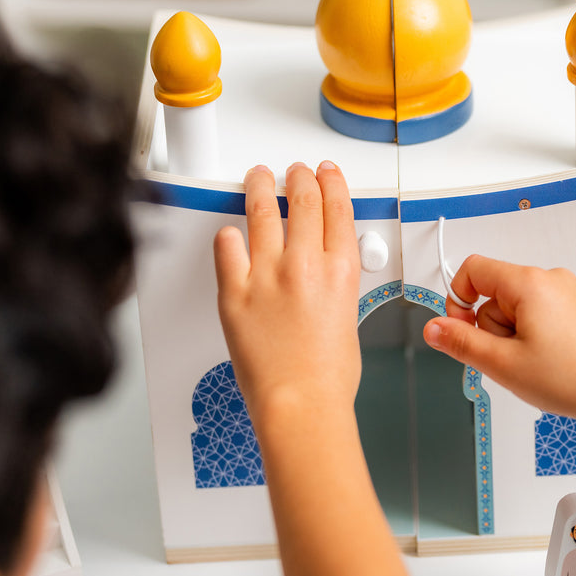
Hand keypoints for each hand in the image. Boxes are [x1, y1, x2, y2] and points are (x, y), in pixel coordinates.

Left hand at [213, 163, 360, 430]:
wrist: (300, 404)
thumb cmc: (328, 377)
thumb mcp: (349, 317)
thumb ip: (334, 285)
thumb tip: (322, 272)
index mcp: (340, 271)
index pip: (337, 208)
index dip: (331, 182)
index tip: (325, 172)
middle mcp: (304, 265)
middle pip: (303, 201)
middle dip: (298, 178)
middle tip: (294, 171)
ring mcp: (266, 275)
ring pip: (262, 212)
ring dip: (261, 187)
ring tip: (258, 178)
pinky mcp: (234, 292)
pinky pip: (226, 247)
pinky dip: (228, 236)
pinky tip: (229, 232)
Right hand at [423, 255, 575, 420]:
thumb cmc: (572, 380)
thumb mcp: (502, 364)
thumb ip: (461, 342)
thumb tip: (433, 328)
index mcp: (530, 283)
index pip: (473, 270)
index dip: (457, 300)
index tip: (461, 330)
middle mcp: (550, 279)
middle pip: (493, 293)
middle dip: (492, 328)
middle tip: (510, 358)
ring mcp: (566, 292)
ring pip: (515, 307)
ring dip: (512, 335)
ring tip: (532, 363)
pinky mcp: (575, 308)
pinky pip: (536, 314)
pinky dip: (531, 336)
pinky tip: (546, 361)